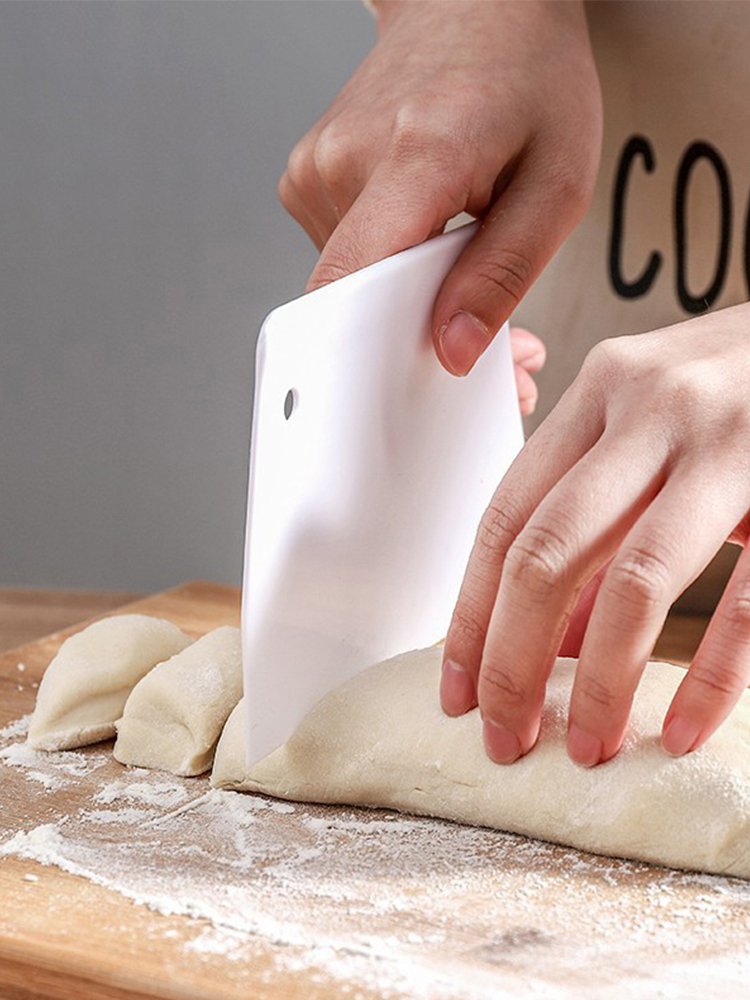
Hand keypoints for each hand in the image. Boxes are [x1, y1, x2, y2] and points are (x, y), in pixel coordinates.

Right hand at [279, 0, 600, 385]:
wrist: (479, 0)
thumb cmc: (528, 78)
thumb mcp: (555, 183)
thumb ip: (502, 274)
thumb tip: (449, 351)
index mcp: (416, 153)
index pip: (352, 280)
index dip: (363, 353)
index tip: (390, 391)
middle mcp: (347, 158)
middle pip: (355, 298)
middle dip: (412, 337)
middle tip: (482, 339)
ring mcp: (318, 164)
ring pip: (352, 282)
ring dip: (406, 299)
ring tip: (460, 264)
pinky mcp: (310, 176)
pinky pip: (346, 255)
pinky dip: (389, 266)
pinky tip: (427, 235)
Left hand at [440, 304, 749, 765]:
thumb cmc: (743, 384)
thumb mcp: (654, 425)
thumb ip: (597, 515)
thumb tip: (552, 637)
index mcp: (603, 390)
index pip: (506, 517)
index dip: (470, 612)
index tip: (458, 687)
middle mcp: (654, 410)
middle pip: (547, 553)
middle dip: (513, 659)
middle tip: (504, 734)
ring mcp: (728, 448)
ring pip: (633, 581)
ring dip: (600, 681)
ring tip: (586, 745)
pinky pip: (744, 604)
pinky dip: (707, 677)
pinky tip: (679, 729)